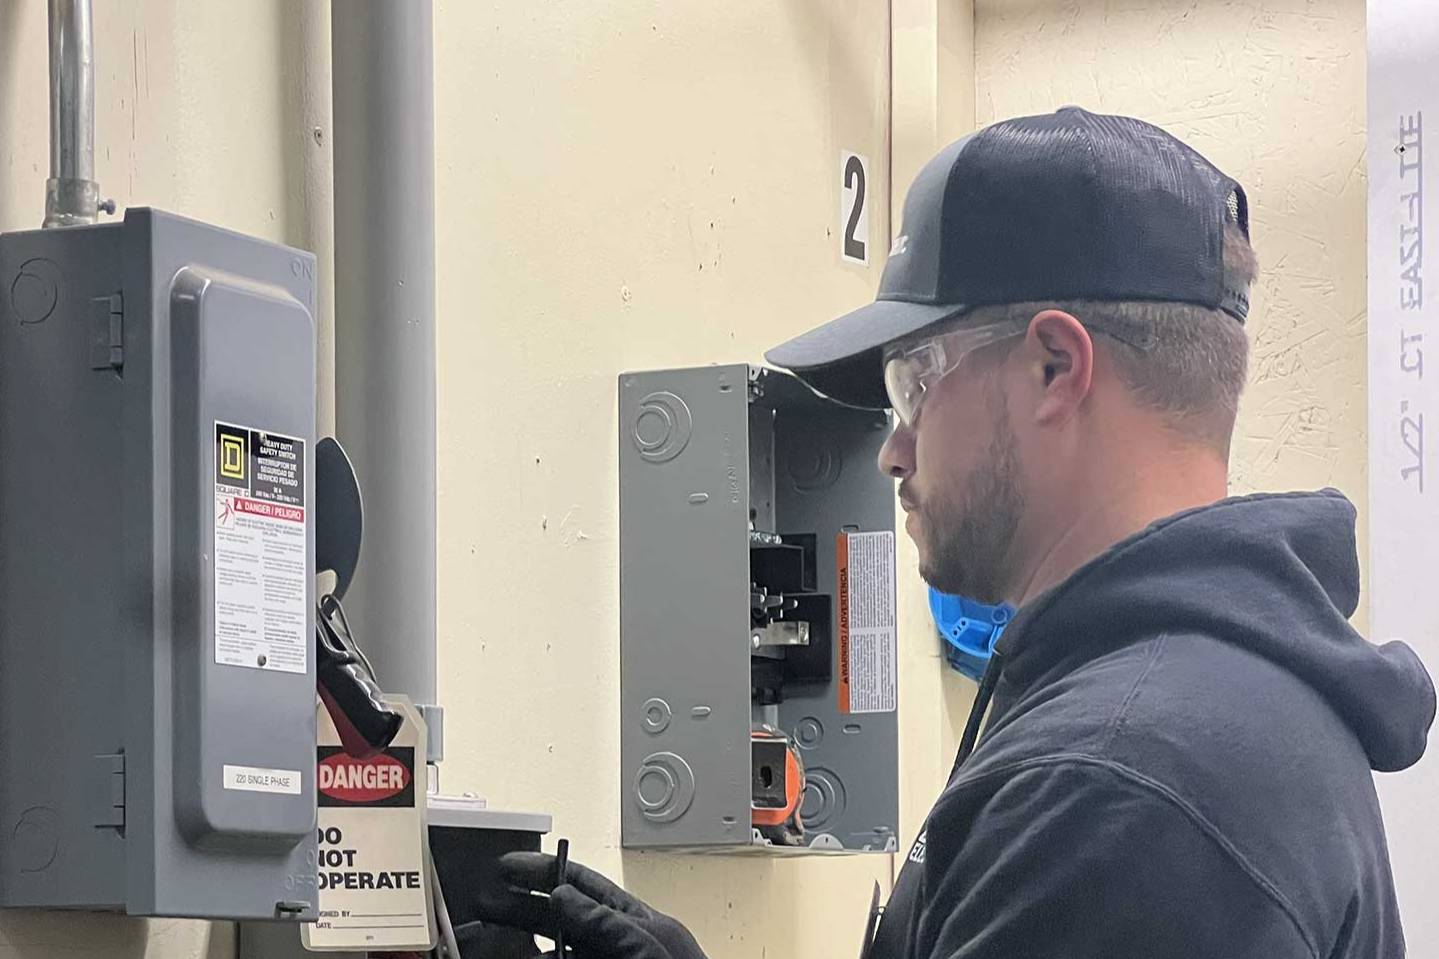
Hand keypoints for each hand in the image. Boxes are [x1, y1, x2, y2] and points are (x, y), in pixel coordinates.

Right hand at [471, 851, 707, 958]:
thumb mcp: (648, 945)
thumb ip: (606, 920)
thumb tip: (564, 895)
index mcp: (633, 921)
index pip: (584, 884)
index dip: (545, 871)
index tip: (510, 866)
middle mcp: (614, 944)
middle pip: (558, 917)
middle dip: (520, 907)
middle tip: (486, 902)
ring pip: (551, 952)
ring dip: (519, 944)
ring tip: (489, 939)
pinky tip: (517, 958)